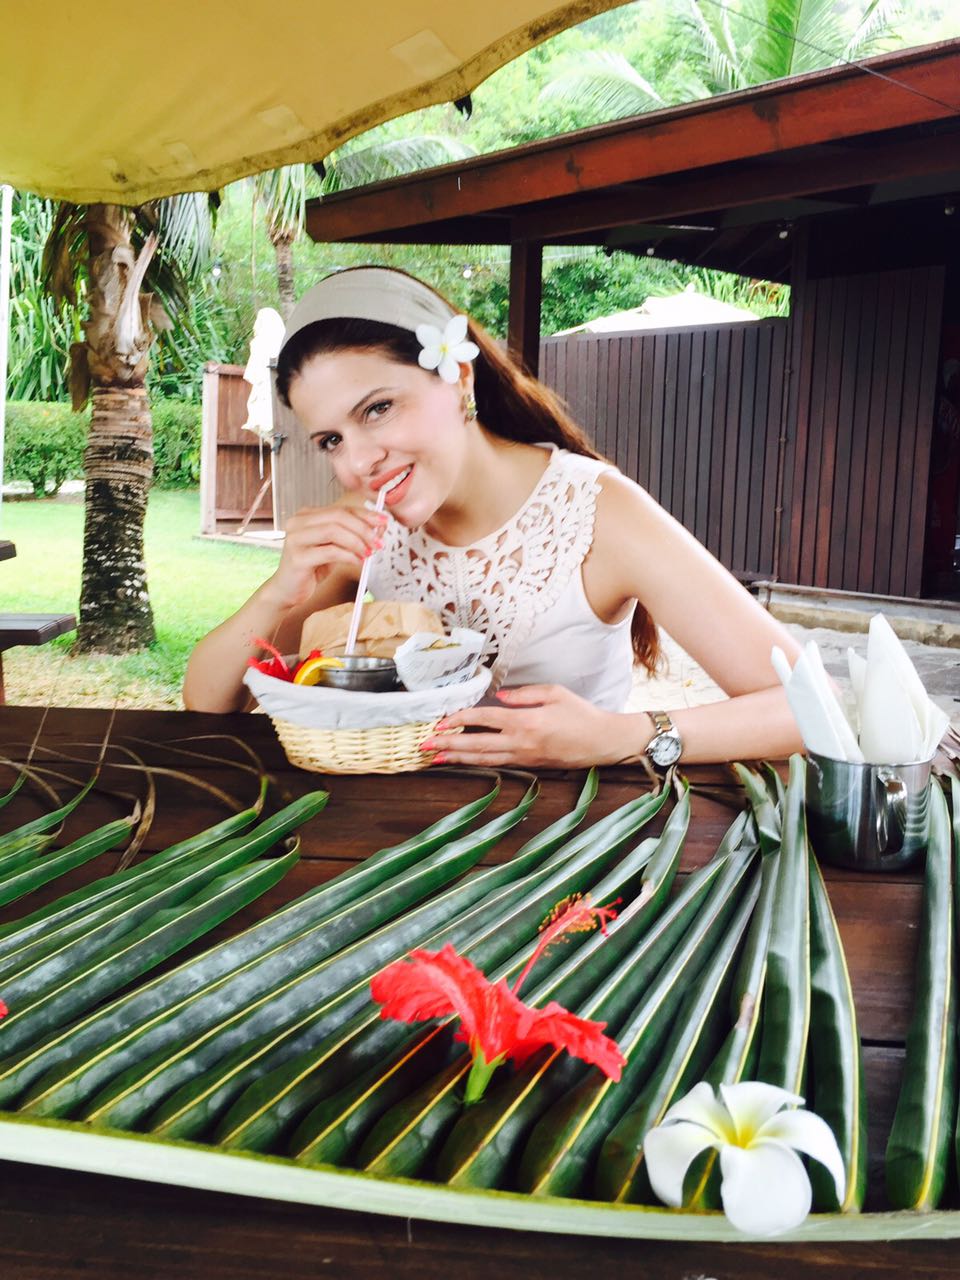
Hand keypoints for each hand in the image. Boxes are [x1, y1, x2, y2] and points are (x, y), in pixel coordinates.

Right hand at [263, 505, 388, 609]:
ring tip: (368, 553)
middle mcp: (297, 522)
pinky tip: (357, 561)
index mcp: (306, 515)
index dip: (365, 514)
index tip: (383, 521)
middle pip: (338, 516)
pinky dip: (348, 555)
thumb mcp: (335, 548)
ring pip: (333, 531)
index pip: (340, 509)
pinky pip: (330, 551)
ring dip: (357, 542)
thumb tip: (379, 527)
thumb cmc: (312, 569)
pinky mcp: (297, 557)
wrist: (288, 591)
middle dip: (363, 528)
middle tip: (378, 542)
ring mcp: (295, 538)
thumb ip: (351, 536)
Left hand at [422, 684, 638, 768]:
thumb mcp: (555, 693)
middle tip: (425, 746)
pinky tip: (465, 761)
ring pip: (484, 759)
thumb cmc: (582, 714)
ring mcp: (525, 757)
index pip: (484, 719)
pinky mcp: (530, 766)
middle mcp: (521, 742)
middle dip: (448, 745)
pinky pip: (498, 764)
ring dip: (458, 758)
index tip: (441, 721)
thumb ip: (524, 694)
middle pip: (477, 744)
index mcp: (526, 721)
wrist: (604, 742)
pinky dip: (478, 763)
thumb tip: (499, 697)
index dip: (460, 719)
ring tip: (436, 758)